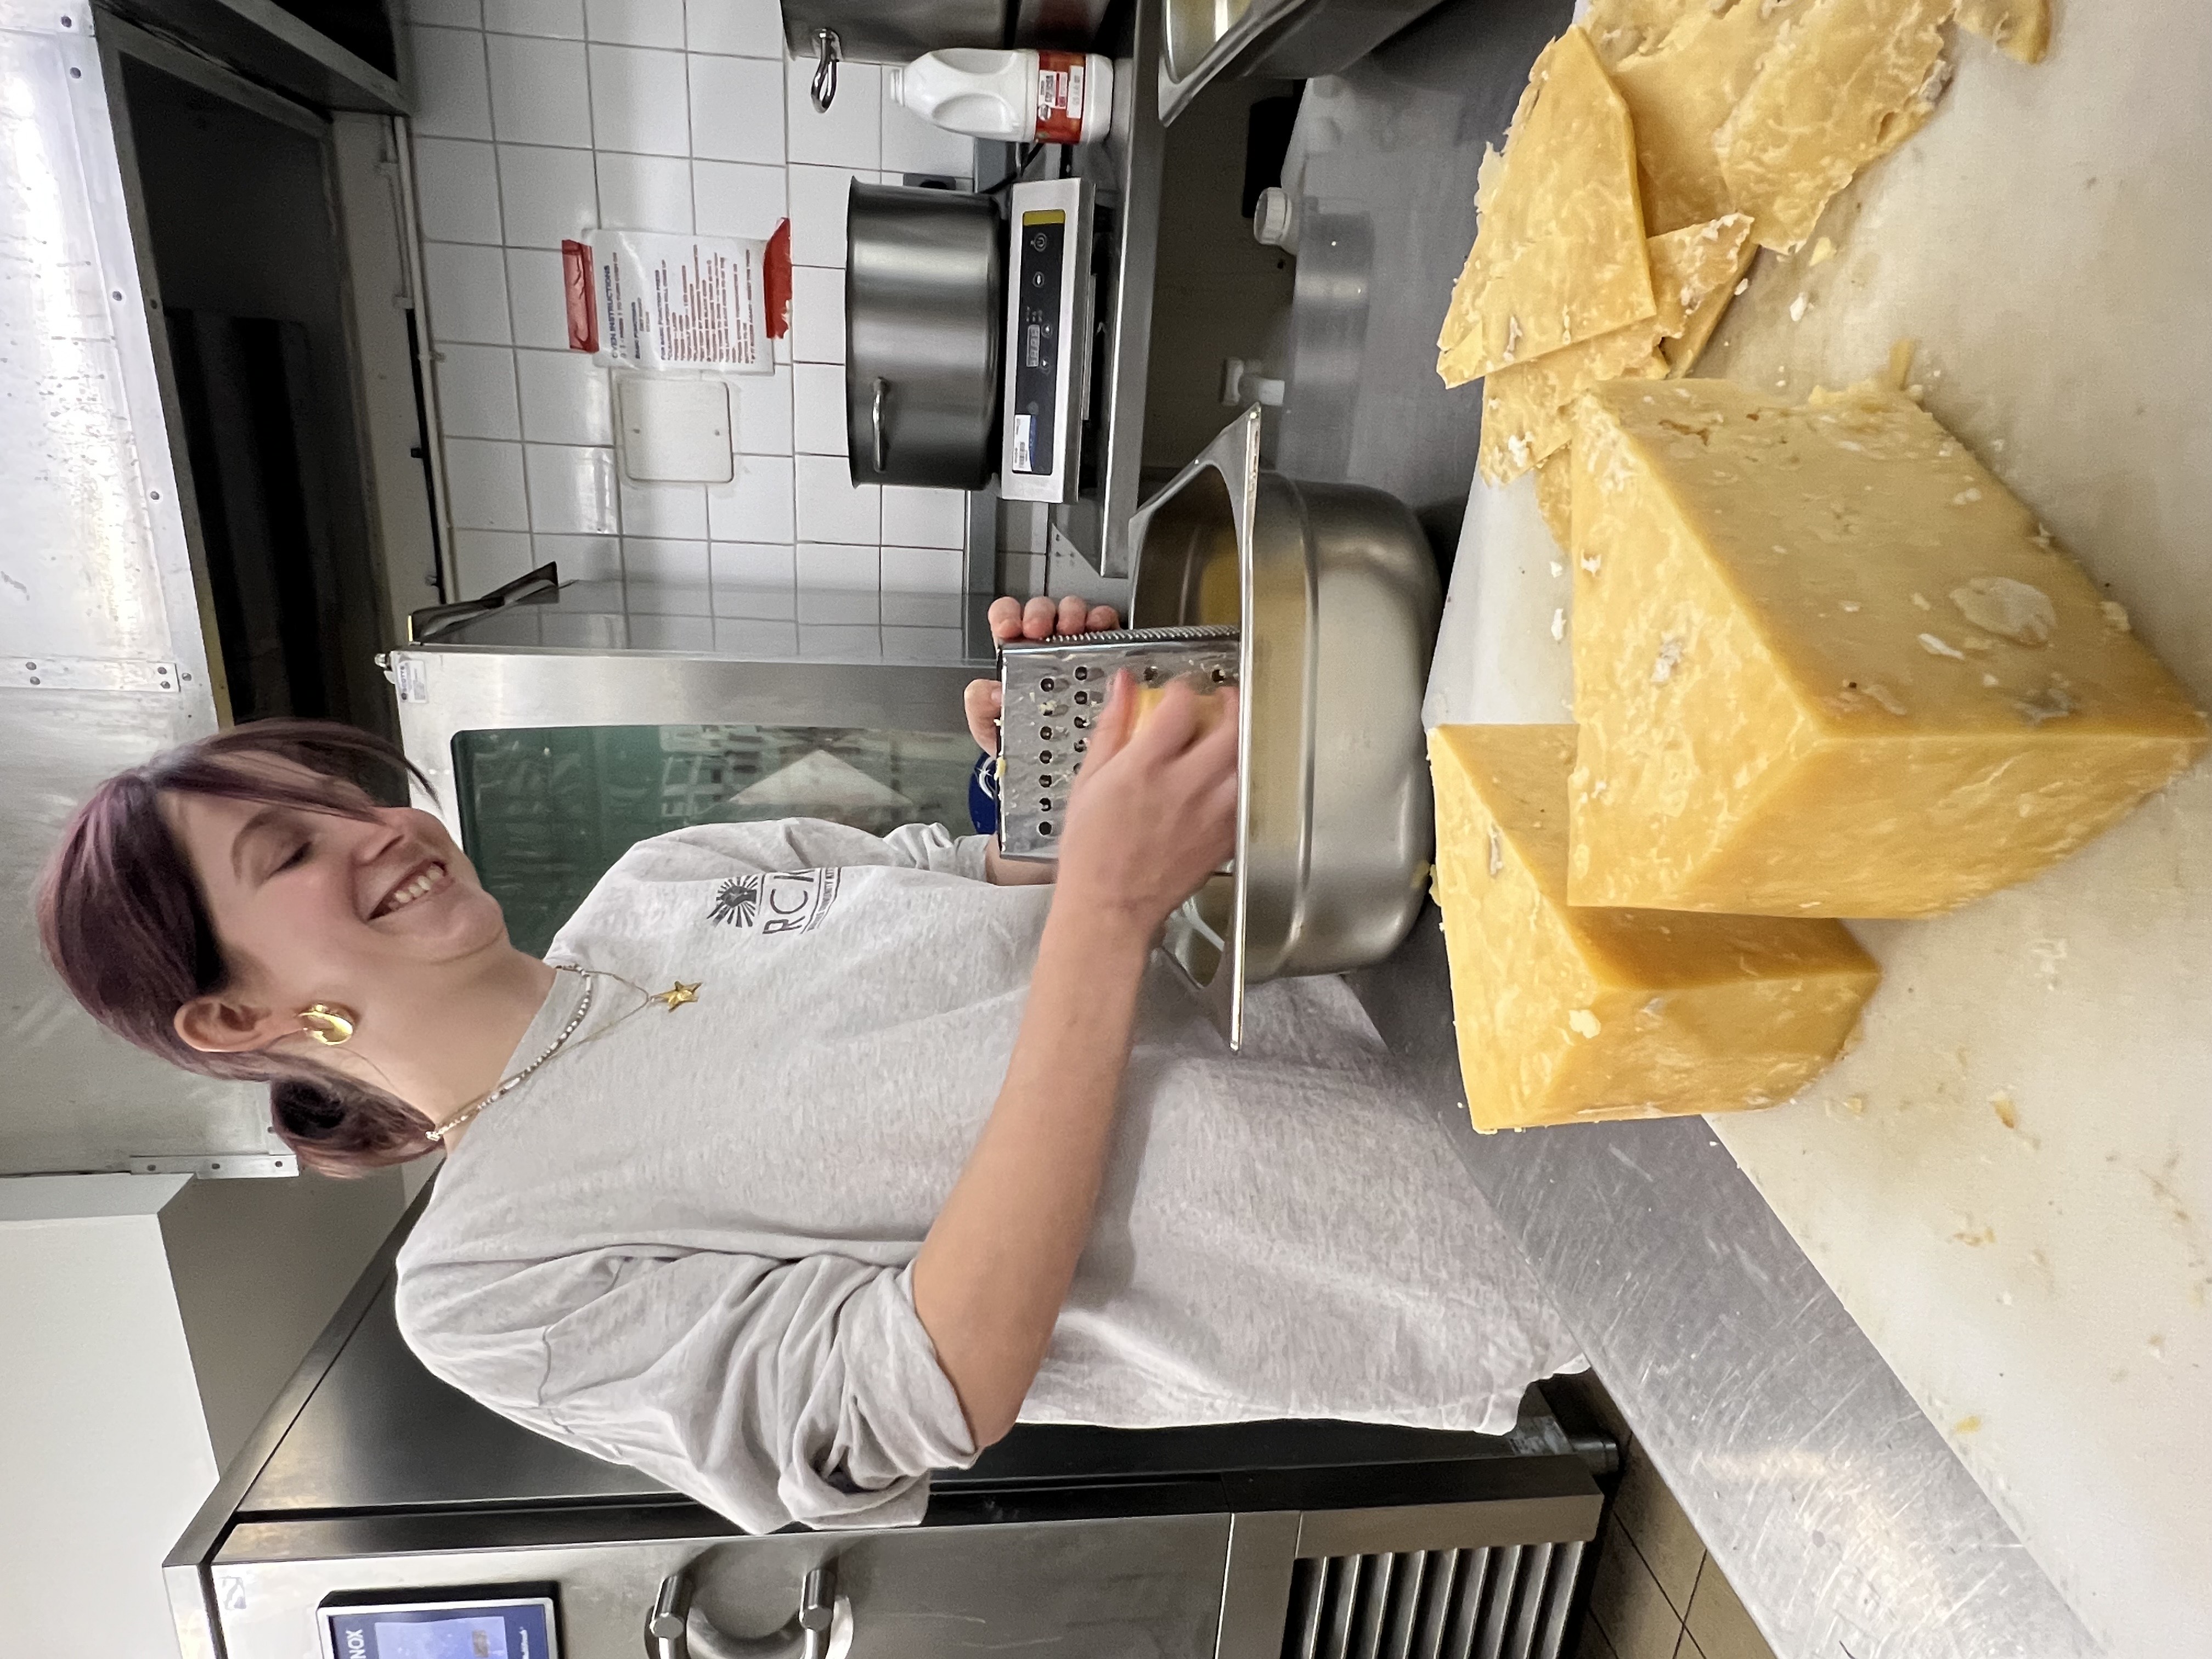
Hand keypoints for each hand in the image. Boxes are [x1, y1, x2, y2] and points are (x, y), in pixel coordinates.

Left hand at [963, 595, 1121, 754]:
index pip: (1006, 618)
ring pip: (1073, 612)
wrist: (1047, 766)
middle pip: (1042, 610)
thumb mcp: (989, 727)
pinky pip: (1105, 626)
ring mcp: (1074, 649)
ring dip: (1073, 614)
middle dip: (1041, 613)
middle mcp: (1044, 647)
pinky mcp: (1103, 653)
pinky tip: (1100, 629)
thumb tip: (992, 691)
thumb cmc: (1018, 741)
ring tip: (1073, 630)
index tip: (1011, 627)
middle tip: (1041, 629)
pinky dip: (1103, 620)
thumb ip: (979, 705)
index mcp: (1014, 656)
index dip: (1007, 614)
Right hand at [1050, 671, 1238, 932]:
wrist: (1110, 906)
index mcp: (1146, 767)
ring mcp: (1211, 813)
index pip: (1180, 705)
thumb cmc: (1092, 851)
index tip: (1178, 694)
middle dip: (1230, 705)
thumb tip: (1123, 687)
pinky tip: (1229, 780)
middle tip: (1221, 703)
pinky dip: (1244, 781)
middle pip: (1231, 727)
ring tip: (1229, 738)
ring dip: (1243, 740)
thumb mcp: (1089, 780)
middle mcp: (1185, 786)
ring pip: (1248, 760)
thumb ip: (1112, 728)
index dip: (1183, 690)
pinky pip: (1249, 797)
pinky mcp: (1225, 839)